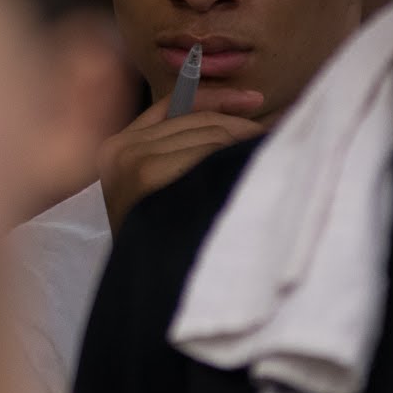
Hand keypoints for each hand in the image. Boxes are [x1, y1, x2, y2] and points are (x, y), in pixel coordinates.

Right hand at [97, 87, 265, 232]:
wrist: (154, 294)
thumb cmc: (163, 246)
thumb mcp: (160, 194)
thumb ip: (178, 154)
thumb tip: (237, 121)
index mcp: (116, 148)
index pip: (173, 106)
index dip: (217, 99)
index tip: (255, 101)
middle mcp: (119, 149)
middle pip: (197, 121)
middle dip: (241, 127)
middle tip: (276, 141)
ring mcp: (131, 160)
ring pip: (208, 134)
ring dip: (244, 144)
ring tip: (273, 156)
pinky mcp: (146, 173)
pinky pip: (206, 150)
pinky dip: (233, 155)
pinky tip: (256, 161)